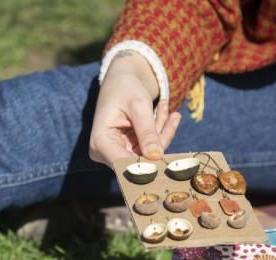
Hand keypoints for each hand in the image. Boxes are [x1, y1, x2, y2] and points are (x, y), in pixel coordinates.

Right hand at [89, 51, 180, 167]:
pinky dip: (160, 132)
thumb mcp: (138, 105)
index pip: (125, 163)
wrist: (121, 81)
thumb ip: (147, 131)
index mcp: (100, 142)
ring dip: (162, 133)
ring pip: (149, 154)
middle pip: (140, 159)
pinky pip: (150, 149)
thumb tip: (157, 156)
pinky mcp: (127, 151)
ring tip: (170, 109)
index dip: (148, 163)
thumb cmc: (125, 88)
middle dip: (160, 140)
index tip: (169, 153)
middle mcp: (105, 153)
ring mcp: (116, 153)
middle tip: (175, 115)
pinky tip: (167, 113)